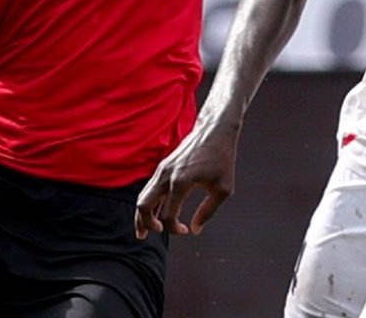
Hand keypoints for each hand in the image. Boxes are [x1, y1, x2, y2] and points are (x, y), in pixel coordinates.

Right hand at [135, 121, 239, 239]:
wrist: (215, 130)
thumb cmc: (222, 159)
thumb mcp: (223, 189)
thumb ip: (208, 211)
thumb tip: (195, 230)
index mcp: (181, 182)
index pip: (167, 216)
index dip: (174, 229)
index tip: (186, 230)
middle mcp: (167, 175)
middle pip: (143, 205)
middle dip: (144, 224)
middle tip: (147, 235)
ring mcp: (162, 169)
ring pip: (143, 196)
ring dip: (142, 214)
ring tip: (142, 230)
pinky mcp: (163, 166)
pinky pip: (150, 188)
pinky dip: (149, 202)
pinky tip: (154, 212)